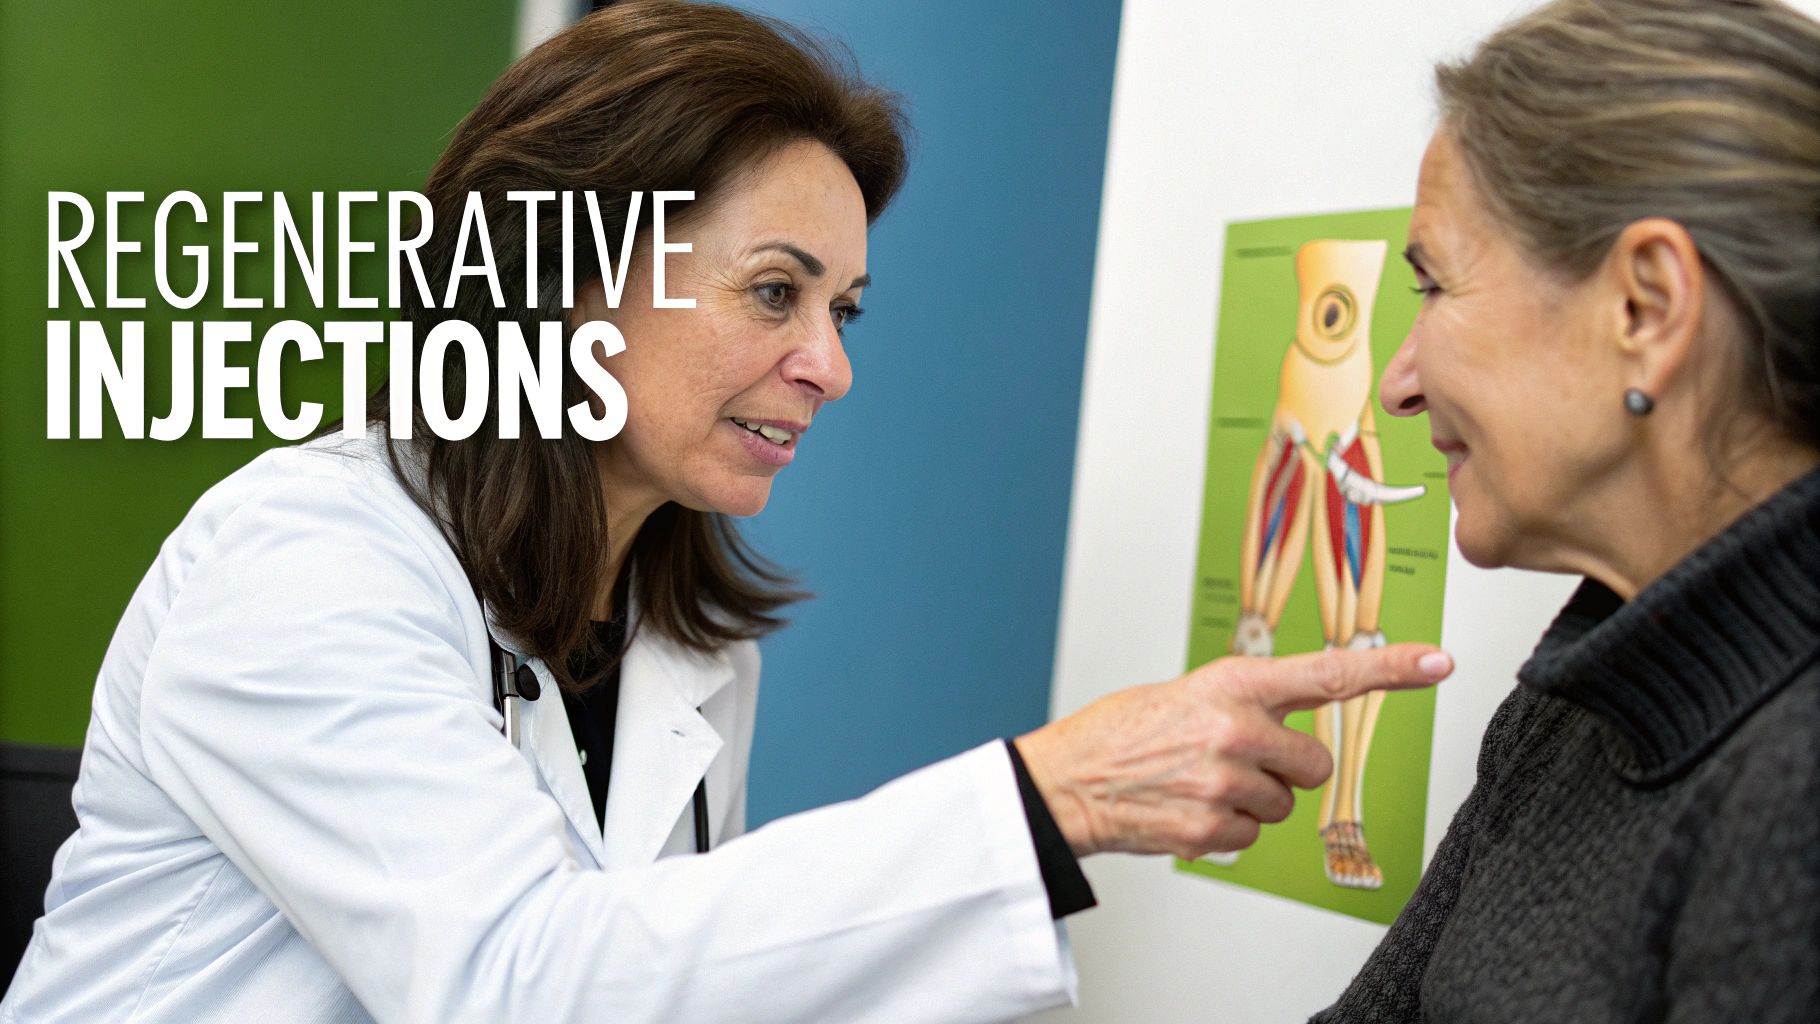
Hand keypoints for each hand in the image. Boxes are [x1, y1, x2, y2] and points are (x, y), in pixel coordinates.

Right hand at [1013, 645, 1453, 859]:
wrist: (1066, 780)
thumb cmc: (1122, 733)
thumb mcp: (1189, 693)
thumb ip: (1246, 703)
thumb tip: (1292, 724)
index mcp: (1232, 684)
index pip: (1328, 674)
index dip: (1390, 669)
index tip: (1438, 661)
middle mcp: (1235, 729)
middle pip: (1314, 763)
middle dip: (1286, 768)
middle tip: (1237, 760)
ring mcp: (1225, 781)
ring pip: (1282, 803)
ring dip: (1251, 799)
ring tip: (1198, 782)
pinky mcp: (1212, 827)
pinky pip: (1252, 836)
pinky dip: (1225, 828)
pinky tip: (1189, 808)